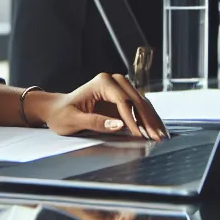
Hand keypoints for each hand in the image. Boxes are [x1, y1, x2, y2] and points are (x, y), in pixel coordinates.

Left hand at [36, 72, 166, 140]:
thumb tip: (120, 125)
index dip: (132, 120)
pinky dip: (148, 120)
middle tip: (157, 137)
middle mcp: (114, 81)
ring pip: (142, 104)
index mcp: (102, 82)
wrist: (57, 110)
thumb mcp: (74, 120)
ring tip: (161, 137)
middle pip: (137, 101)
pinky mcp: (123, 99)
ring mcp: (120, 89)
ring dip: (152, 121)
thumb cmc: (62, 114)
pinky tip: (156, 131)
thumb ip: (96, 122)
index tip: (139, 136)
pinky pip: (140, 109)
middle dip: (148, 121)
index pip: (123, 102)